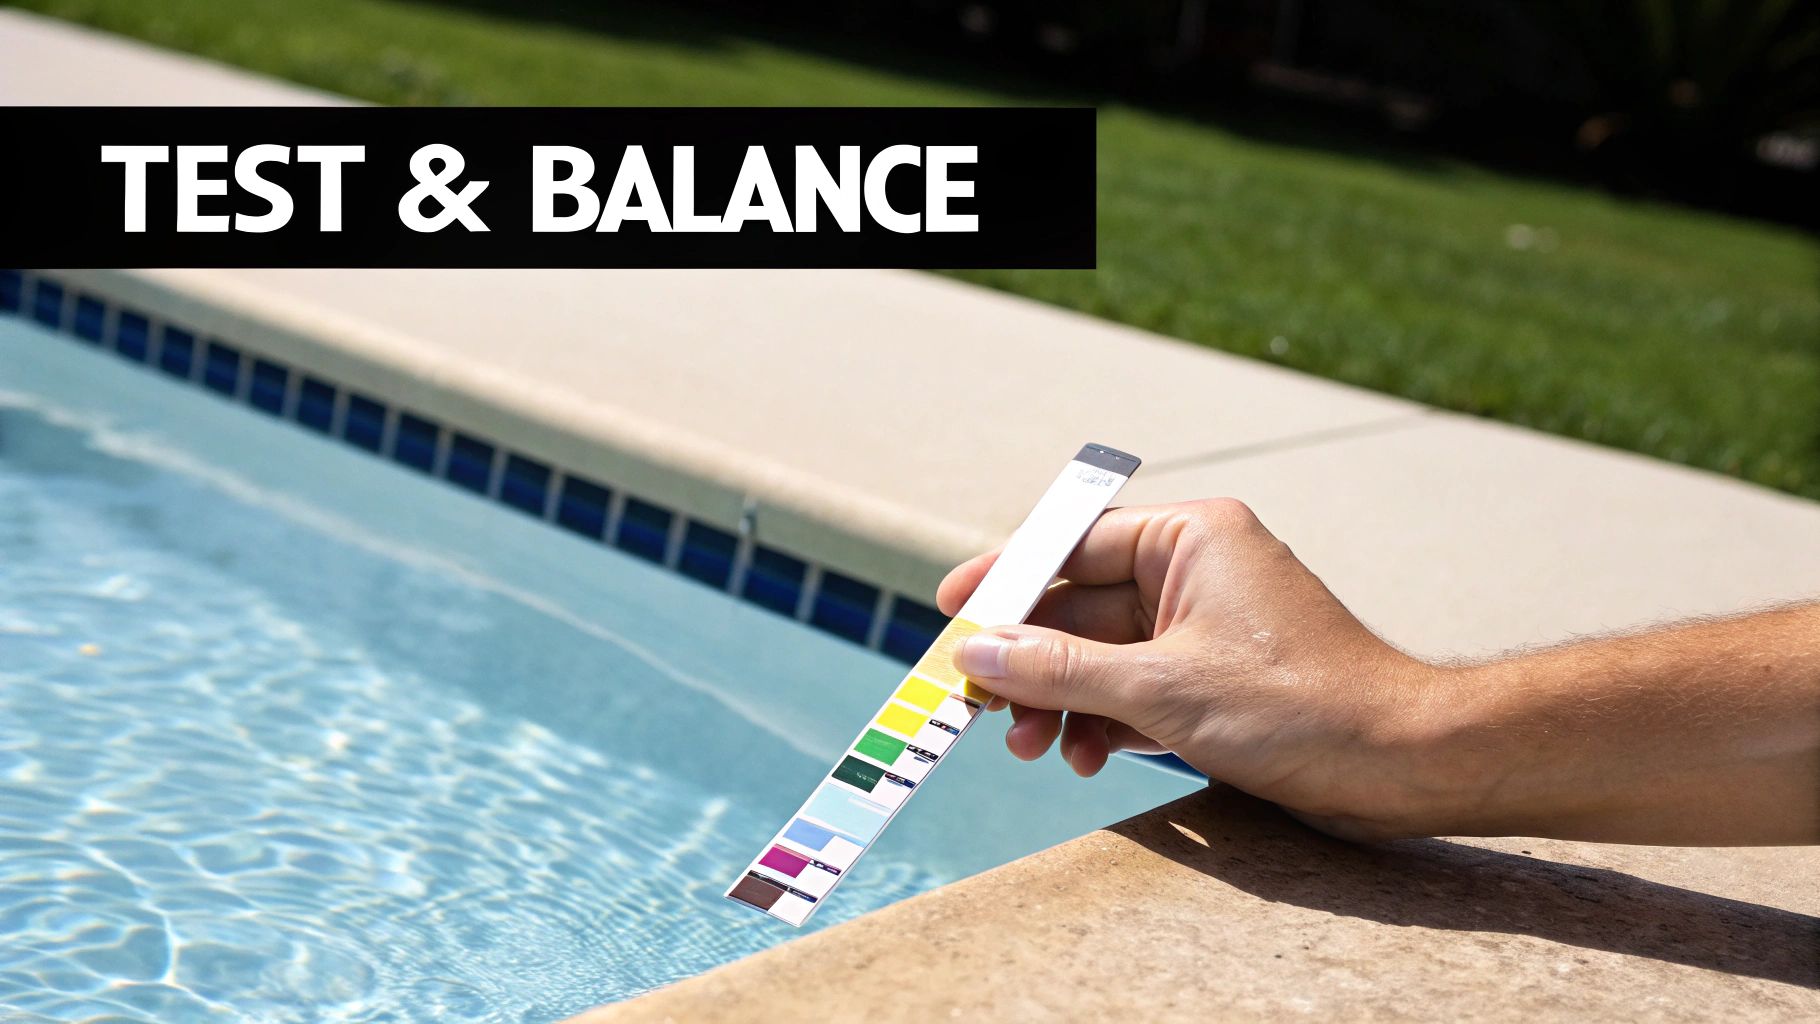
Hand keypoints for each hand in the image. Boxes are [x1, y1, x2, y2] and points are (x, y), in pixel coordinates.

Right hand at [939, 498, 1448, 840]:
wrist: (1400, 765)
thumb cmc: (1300, 707)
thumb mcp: (1161, 689)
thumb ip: (1059, 670)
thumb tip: (975, 653)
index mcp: (1190, 537)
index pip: (1073, 542)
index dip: (1004, 578)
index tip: (949, 609)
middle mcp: (1196, 570)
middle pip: (1079, 606)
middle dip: (1030, 663)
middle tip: (984, 711)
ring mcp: (1205, 626)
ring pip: (1101, 655)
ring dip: (1061, 700)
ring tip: (1033, 748)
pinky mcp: (1215, 678)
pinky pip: (1135, 687)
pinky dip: (1103, 721)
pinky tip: (1084, 758)